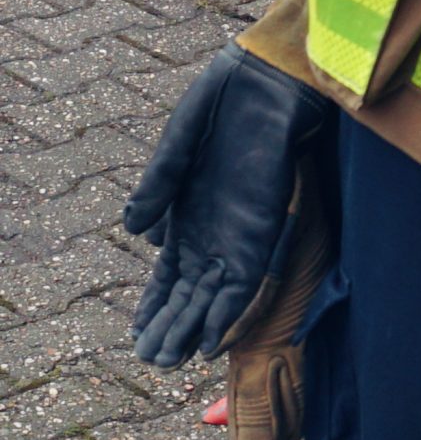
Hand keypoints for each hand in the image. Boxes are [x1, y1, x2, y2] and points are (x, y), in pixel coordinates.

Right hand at [124, 45, 332, 368]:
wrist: (268, 76)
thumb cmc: (223, 101)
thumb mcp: (178, 145)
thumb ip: (157, 187)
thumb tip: (133, 232)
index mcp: (187, 211)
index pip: (168, 271)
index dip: (152, 303)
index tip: (136, 335)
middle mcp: (212, 229)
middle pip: (187, 290)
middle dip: (169, 325)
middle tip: (148, 361)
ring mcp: (237, 230)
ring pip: (212, 295)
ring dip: (192, 328)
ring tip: (169, 362)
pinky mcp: (262, 226)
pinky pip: (243, 279)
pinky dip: (226, 310)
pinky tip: (210, 338)